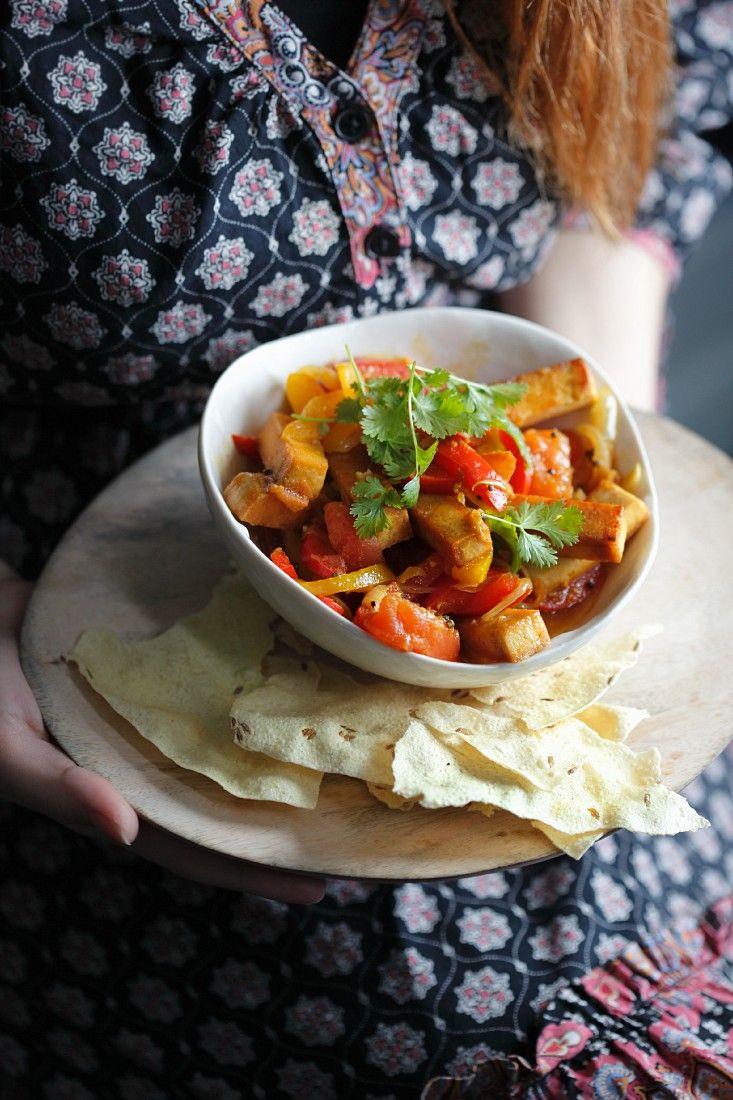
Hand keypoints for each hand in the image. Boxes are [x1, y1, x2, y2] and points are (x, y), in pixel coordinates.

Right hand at [0, 570, 324, 903]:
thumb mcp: (5, 746)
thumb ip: (58, 788)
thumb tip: (122, 832)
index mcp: (111, 793)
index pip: (192, 846)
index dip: (249, 871)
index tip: (315, 887)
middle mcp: (143, 761)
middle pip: (225, 801)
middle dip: (283, 821)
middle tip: (355, 829)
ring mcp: (154, 718)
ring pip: (226, 750)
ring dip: (278, 759)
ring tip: (342, 761)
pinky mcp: (160, 674)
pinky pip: (213, 693)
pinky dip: (252, 697)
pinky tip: (297, 686)